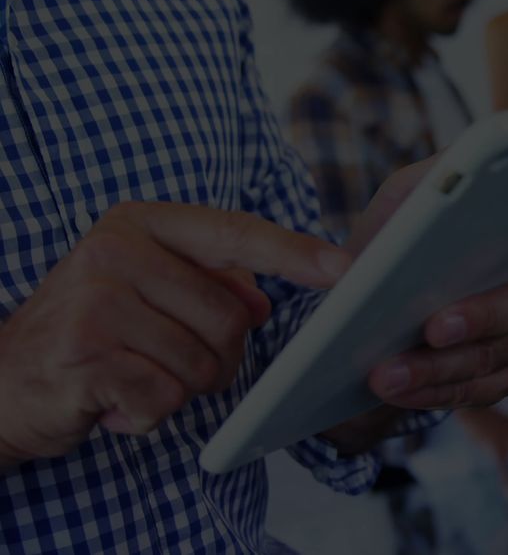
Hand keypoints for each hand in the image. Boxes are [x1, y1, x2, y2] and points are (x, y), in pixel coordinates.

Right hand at [0, 202, 350, 468]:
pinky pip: (166, 398)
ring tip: (135, 374)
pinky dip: (149, 413)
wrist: (4, 381)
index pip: (235, 232)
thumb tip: (260, 300)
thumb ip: (207, 284)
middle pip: (231, 319)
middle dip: (215, 357)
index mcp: (139, 224)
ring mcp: (95, 302)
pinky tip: (114, 398)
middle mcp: (114, 251)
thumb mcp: (145, 289)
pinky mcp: (85, 355)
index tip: (345, 270)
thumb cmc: (91, 332)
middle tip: (165, 358)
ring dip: (181, 388)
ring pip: (203, 364)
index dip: (294, 252)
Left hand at [318, 158, 507, 448]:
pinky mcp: (502, 375)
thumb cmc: (396, 240)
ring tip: (386, 373)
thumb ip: (385, 210)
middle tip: (435, 328)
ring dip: (438, 366)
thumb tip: (338, 266)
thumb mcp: (393, 209)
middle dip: (481, 316)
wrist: (379, 303)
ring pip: (496, 354)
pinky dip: (433, 391)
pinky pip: (478, 389)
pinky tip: (396, 389)